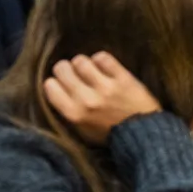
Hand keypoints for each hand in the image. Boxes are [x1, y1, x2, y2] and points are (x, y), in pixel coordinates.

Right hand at [43, 52, 161, 143]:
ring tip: (90, 70)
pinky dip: (101, 59)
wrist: (143, 134)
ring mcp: (105, 87)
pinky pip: (103, 57)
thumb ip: (67, 110)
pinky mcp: (123, 78)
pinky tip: (104, 66)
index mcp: (73, 114)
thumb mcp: (81, 130)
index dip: (55, 82)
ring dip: (83, 63)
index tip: (62, 84)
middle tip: (75, 74)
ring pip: (81, 60)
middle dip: (66, 69)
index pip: (49, 85)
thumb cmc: (110, 134)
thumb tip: (57, 88)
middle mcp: (86, 99)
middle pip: (62, 68)